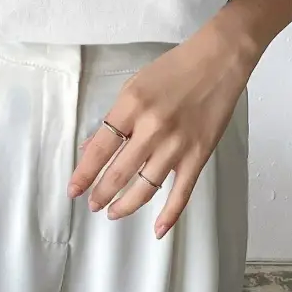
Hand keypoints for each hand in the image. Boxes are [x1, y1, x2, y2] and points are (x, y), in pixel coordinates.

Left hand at [67, 20, 258, 237]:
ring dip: (126, 205)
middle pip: (119, 172)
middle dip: (102, 193)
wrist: (218, 61)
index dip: (84, 172)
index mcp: (131, 106)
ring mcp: (177, 145)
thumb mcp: (134, 85)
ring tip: (113, 213)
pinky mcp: (199, 155)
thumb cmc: (173, 68)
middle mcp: (152, 128)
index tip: (73, 189)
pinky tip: (157, 230)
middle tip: (92, 205)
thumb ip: (114, 118)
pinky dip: (169, 215)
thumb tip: (91, 147)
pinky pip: (181, 192)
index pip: (100, 148)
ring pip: (146, 187)